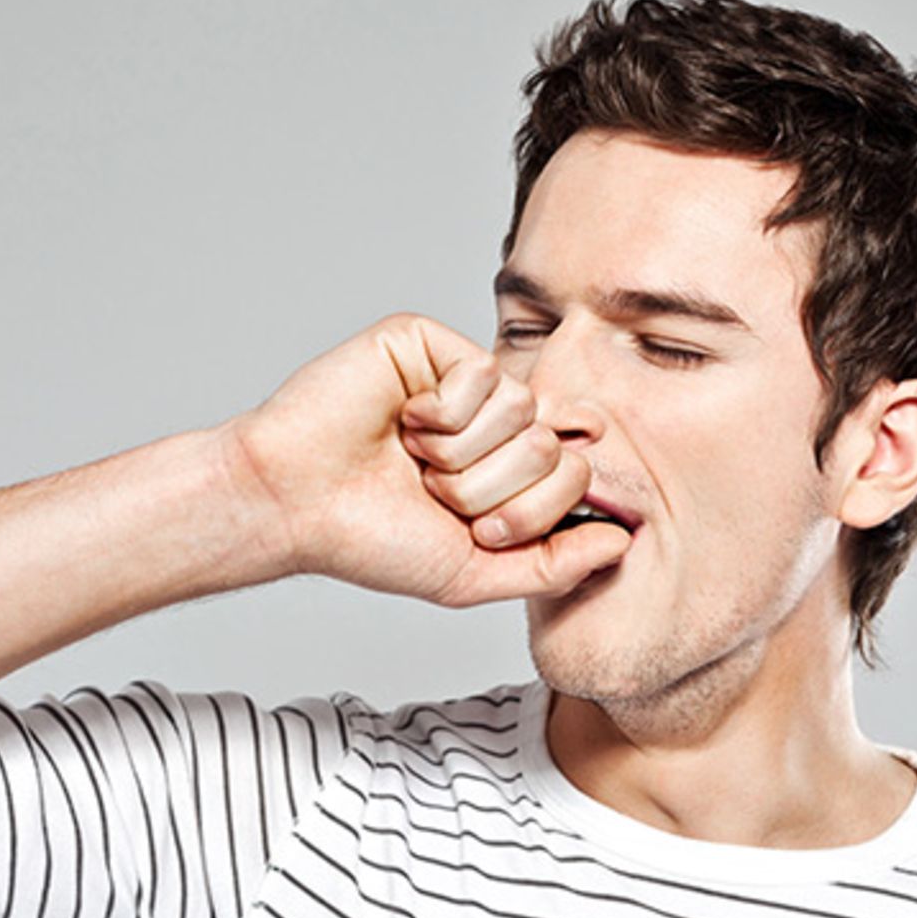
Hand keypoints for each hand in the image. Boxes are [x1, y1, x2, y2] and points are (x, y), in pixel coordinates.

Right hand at [222, 313, 631, 606]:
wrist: (295, 504)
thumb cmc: (369, 539)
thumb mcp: (474, 574)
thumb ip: (553, 564)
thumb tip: (621, 542)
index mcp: (504, 470)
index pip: (572, 475)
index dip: (529, 511)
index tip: (474, 530)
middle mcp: (491, 422)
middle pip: (549, 446)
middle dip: (489, 487)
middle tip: (432, 492)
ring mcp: (462, 379)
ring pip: (521, 407)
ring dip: (460, 452)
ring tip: (412, 458)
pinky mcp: (430, 343)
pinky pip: (483, 372)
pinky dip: (442, 413)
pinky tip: (402, 420)